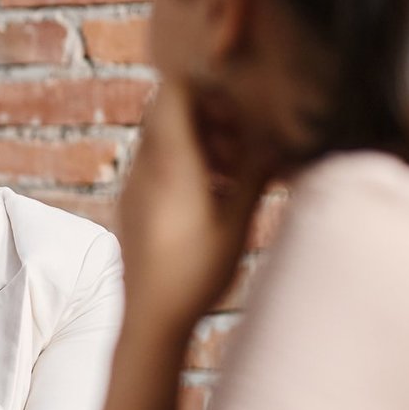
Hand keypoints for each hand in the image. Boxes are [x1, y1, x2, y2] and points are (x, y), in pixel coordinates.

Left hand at [118, 83, 272, 333]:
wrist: (150, 318)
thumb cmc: (196, 273)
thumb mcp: (239, 221)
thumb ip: (257, 173)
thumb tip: (278, 142)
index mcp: (170, 163)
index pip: (173, 91)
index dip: (208, 92)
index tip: (236, 120)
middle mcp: (142, 168)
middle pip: (168, 112)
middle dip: (207, 120)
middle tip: (237, 151)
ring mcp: (131, 186)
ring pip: (160, 140)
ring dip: (197, 145)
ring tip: (228, 176)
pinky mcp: (129, 205)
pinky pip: (152, 166)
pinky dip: (181, 166)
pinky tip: (209, 198)